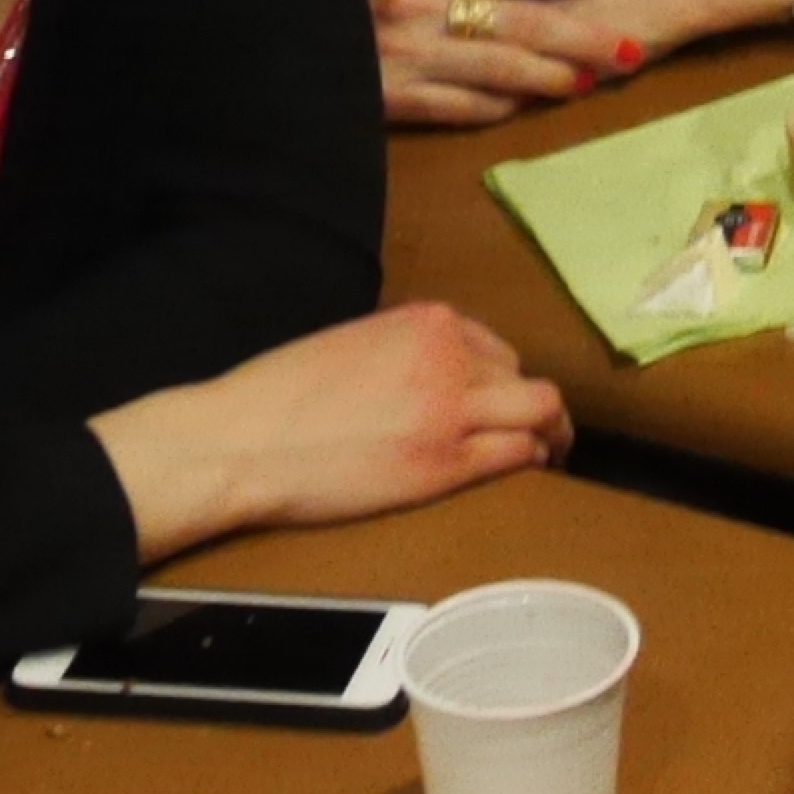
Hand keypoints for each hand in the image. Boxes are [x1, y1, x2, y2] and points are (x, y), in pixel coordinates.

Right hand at [91, 303, 572, 560]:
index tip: (499, 400)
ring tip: (549, 453)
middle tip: (530, 433)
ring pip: (541, 410)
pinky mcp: (446, 461)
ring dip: (551, 432)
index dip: (500, 379)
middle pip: (522, 376)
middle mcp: (450, 354)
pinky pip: (518, 453)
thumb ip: (401, 350)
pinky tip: (528, 472)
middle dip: (526, 405)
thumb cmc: (279, 397)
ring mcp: (453, 406)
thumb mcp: (353, 345)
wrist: (242, 440)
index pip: (493, 346)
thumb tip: (425, 374)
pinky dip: (532, 459)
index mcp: (425, 321)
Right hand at [370, 0, 639, 129]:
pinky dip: (504, 107)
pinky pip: (465, 108)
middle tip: (632, 48)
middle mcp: (417, 4)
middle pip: (520, 20)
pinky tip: (534, 106)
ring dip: (554, 77)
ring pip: (501, 70)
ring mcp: (405, 56)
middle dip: (583, 36)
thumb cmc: (361, 0)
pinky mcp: (393, 101)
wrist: (286, 46)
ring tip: (593, 81)